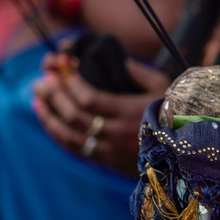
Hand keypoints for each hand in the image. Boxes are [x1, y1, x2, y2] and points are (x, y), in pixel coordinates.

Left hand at [33, 53, 170, 175]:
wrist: (181, 151)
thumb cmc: (173, 113)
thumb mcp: (162, 87)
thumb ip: (137, 71)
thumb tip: (113, 57)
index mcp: (131, 113)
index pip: (90, 99)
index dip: (72, 84)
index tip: (62, 68)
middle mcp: (117, 134)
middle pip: (75, 116)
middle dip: (55, 96)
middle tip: (43, 80)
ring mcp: (109, 150)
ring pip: (70, 135)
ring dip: (49, 116)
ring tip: (37, 97)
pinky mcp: (106, 161)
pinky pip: (74, 149)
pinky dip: (56, 134)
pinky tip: (47, 119)